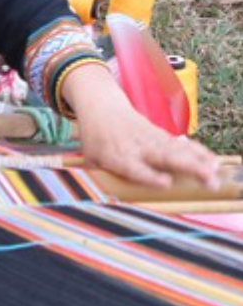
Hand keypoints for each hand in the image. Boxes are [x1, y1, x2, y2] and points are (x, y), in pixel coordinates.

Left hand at [64, 64, 219, 187]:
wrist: (102, 108)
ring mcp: (151, 140)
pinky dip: (198, 152)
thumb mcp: (91, 160)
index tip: (166, 183)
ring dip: (199, 162)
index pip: (135, 168)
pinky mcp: (161, 135)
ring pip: (178, 150)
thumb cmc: (96, 140)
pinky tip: (213, 162)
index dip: (150, 176)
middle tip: (207, 180)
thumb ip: (104, 177)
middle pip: (165, 157)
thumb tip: (112, 198)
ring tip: (214, 175)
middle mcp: (137, 147)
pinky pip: (181, 145)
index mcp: (116, 156)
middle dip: (187, 168)